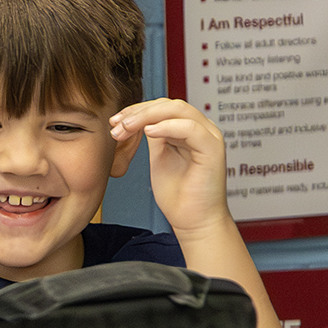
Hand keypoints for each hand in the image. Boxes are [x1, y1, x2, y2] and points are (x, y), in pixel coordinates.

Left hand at [110, 98, 229, 236]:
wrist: (193, 222)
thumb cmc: (178, 196)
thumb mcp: (159, 158)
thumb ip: (155, 137)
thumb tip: (138, 121)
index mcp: (189, 130)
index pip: (163, 107)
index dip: (137, 110)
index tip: (115, 121)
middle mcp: (201, 129)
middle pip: (169, 105)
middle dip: (138, 112)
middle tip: (116, 124)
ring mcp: (209, 137)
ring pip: (178, 110)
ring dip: (147, 116)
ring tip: (126, 127)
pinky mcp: (213, 149)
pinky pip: (190, 128)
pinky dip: (167, 126)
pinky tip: (148, 132)